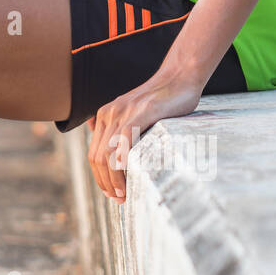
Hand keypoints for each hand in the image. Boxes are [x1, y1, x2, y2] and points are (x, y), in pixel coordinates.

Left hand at [86, 68, 206, 204]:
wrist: (181, 76)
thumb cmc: (166, 100)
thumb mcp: (139, 117)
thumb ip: (126, 133)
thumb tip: (123, 159)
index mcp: (105, 116)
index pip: (94, 153)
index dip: (100, 176)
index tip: (111, 192)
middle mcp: (108, 114)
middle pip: (96, 157)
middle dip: (104, 182)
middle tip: (117, 198)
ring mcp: (121, 113)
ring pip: (106, 153)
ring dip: (112, 178)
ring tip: (121, 194)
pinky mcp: (138, 113)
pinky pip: (121, 142)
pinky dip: (120, 163)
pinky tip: (125, 178)